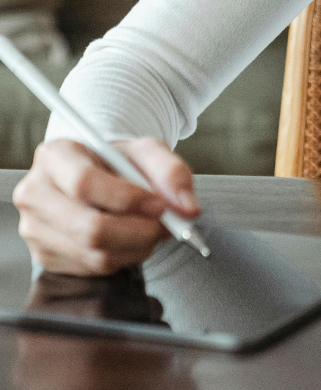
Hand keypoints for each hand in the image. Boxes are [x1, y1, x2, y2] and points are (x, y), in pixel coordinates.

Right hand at [12, 138, 199, 274]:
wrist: (97, 176)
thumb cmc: (117, 161)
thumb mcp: (146, 151)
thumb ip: (171, 171)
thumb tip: (187, 208)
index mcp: (54, 156)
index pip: (84, 183)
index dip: (127, 198)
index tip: (159, 204)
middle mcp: (35, 193)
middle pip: (88, 227)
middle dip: (138, 231)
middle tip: (166, 224)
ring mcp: (36, 229)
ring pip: (94, 253)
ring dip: (136, 246)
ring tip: (153, 229)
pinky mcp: (45, 257)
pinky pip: (93, 268)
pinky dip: (124, 257)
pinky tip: (133, 239)